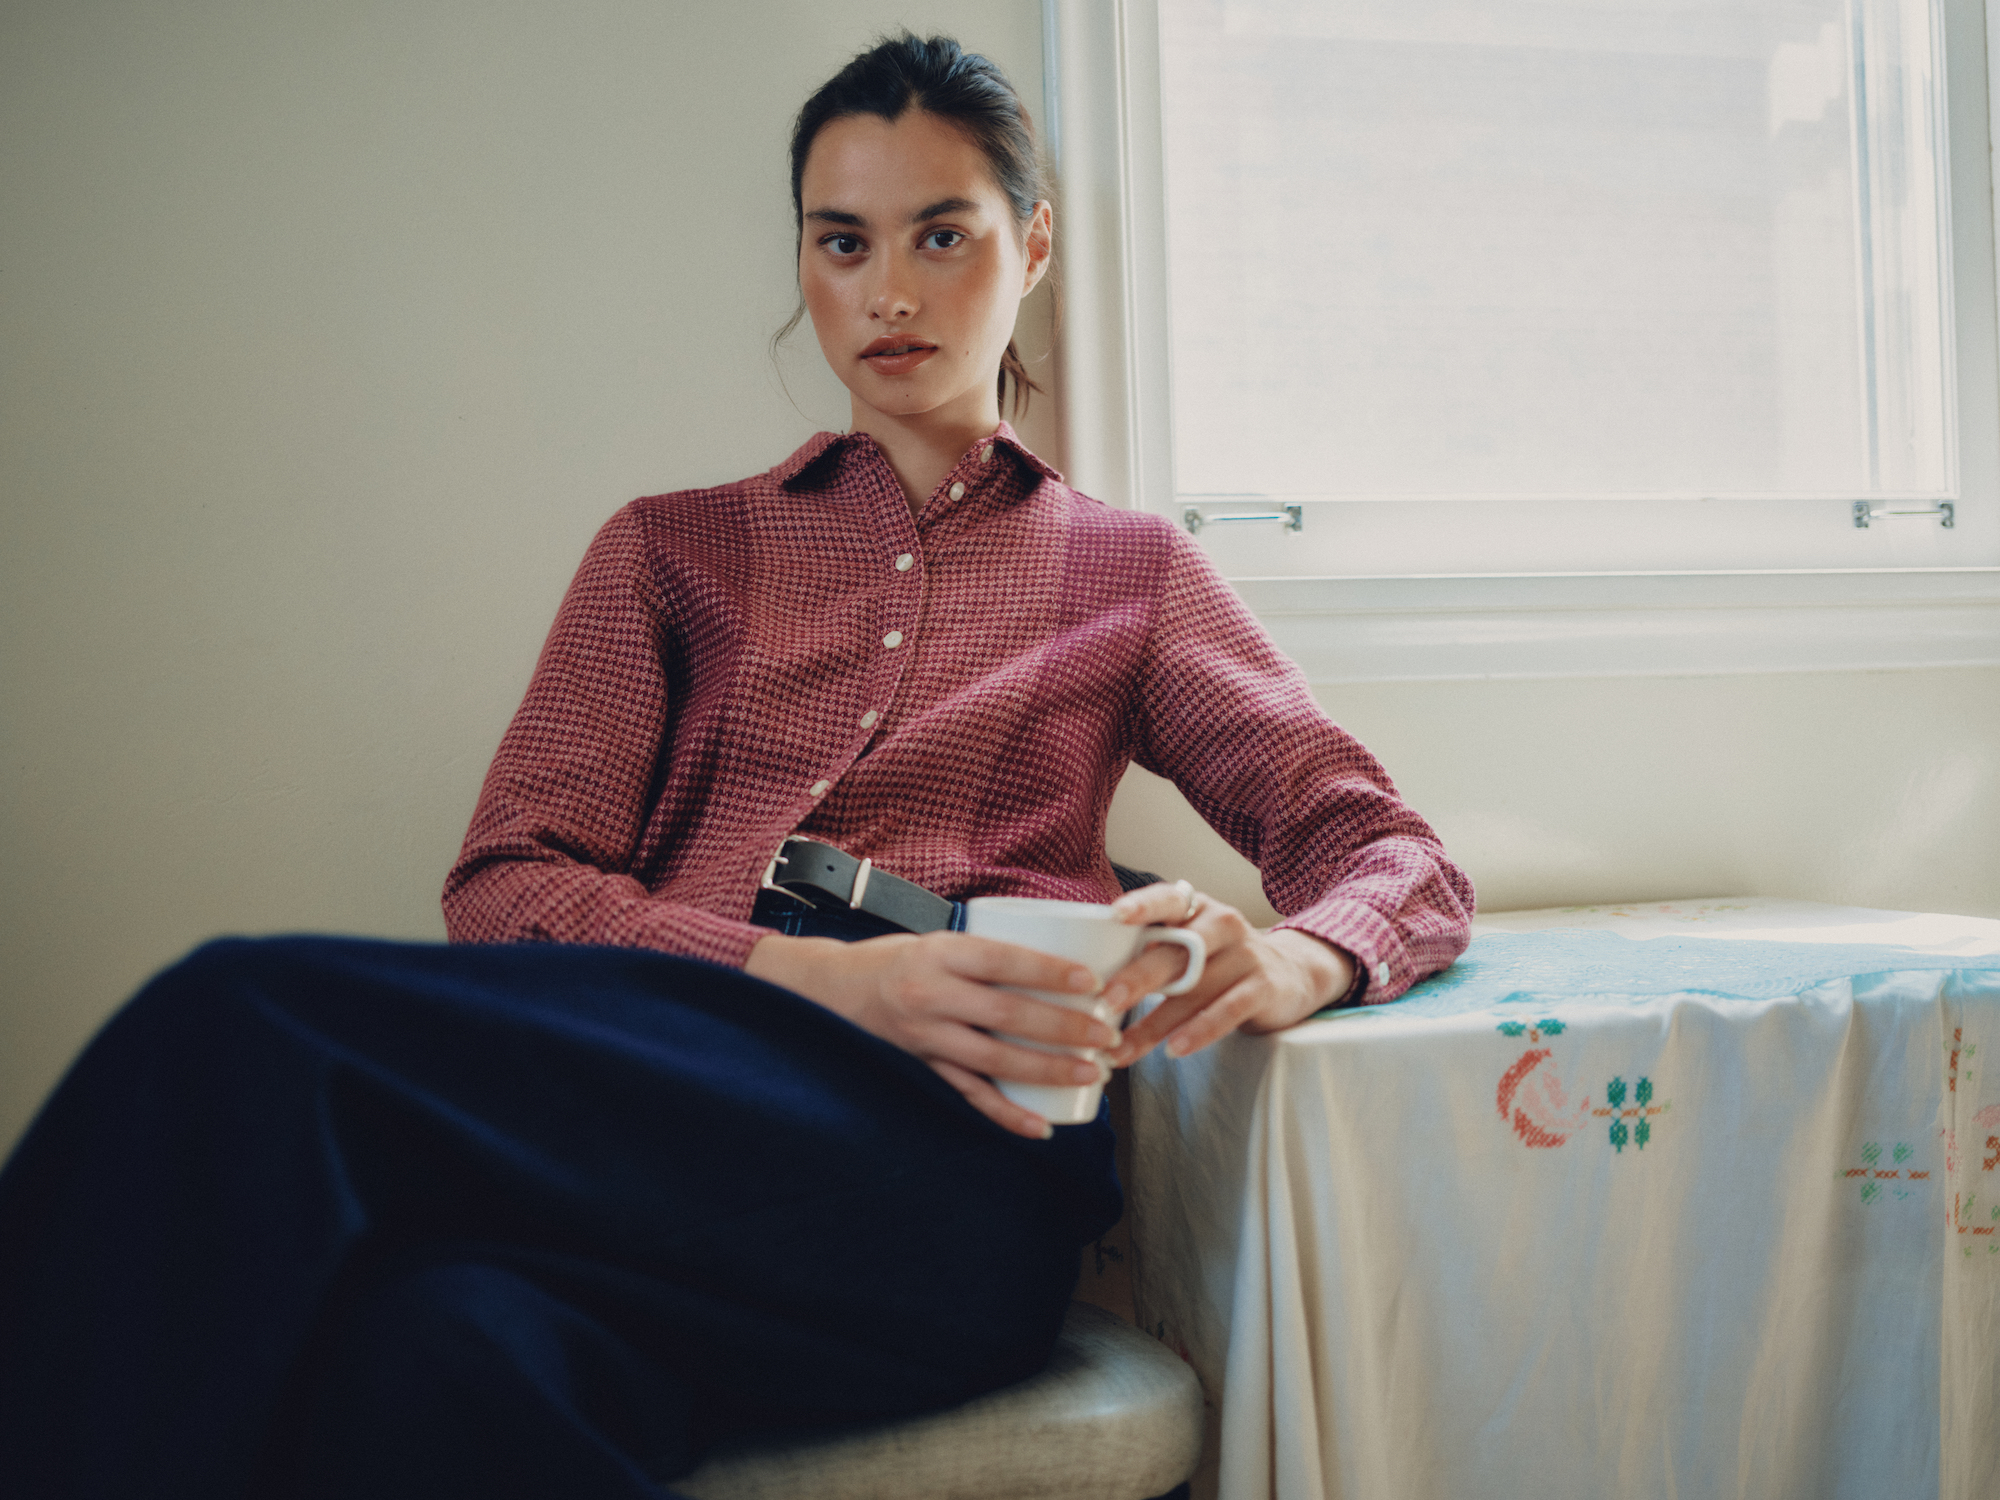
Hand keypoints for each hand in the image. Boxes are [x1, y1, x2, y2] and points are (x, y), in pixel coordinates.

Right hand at [745, 929, 1120, 1139]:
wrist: (829, 990)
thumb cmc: (897, 961)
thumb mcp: (937, 940)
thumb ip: (987, 954)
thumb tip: (1060, 957)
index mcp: (940, 953)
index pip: (1003, 960)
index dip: (1050, 971)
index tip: (1093, 981)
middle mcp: (930, 995)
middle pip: (1007, 1013)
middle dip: (1064, 1026)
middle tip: (1108, 1033)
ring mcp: (924, 1037)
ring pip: (994, 1059)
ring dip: (1048, 1069)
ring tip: (1092, 1072)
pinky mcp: (919, 1069)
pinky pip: (968, 1096)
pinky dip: (1005, 1115)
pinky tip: (1039, 1127)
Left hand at [1096, 883, 1355, 1065]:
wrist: (1289, 975)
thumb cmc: (1217, 962)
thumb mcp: (1187, 944)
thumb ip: (1148, 951)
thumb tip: (1079, 979)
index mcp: (1194, 908)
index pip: (1166, 899)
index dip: (1141, 905)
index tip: (1115, 916)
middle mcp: (1221, 923)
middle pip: (1175, 951)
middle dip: (1136, 977)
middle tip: (1103, 1002)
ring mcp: (1246, 954)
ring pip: (1194, 989)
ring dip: (1154, 1023)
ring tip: (1120, 1049)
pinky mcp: (1264, 986)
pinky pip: (1228, 1009)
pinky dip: (1199, 1031)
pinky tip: (1174, 1049)